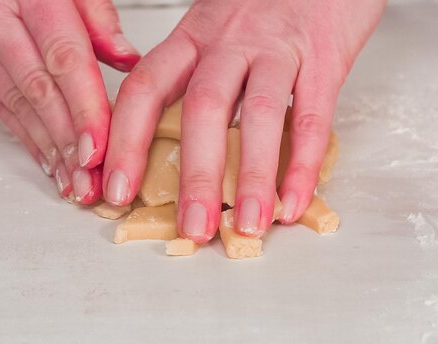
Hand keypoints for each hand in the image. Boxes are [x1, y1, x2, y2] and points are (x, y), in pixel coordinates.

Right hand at [0, 0, 139, 203]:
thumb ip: (97, 16)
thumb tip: (127, 59)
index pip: (63, 60)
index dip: (84, 108)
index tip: (99, 148)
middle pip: (40, 91)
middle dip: (68, 142)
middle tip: (90, 181)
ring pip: (17, 105)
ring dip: (48, 150)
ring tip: (73, 183)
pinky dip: (25, 137)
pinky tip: (46, 161)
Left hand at [103, 0, 384, 241]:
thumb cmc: (263, 3)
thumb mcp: (213, 28)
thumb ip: (190, 76)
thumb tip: (165, 143)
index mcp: (192, 39)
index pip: (144, 89)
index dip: (125, 141)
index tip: (114, 189)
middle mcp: (229, 42)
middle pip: (202, 108)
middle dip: (195, 175)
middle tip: (191, 227)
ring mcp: (277, 49)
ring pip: (260, 114)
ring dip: (251, 177)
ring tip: (246, 225)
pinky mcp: (323, 58)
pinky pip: (313, 116)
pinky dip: (304, 164)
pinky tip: (294, 201)